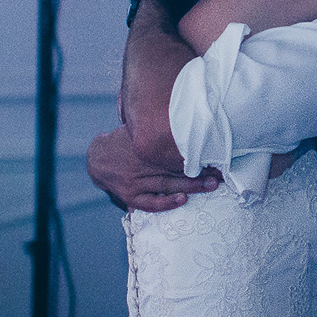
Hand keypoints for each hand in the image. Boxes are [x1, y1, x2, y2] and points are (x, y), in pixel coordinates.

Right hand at [86, 125, 219, 211]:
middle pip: (174, 168)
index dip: (196, 155)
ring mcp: (134, 182)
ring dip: (191, 186)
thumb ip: (154, 127)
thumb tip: (182, 113)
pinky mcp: (129, 196)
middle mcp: (140, 164)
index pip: (174, 151)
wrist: (96, 158)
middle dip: (199, 171)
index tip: (215, 155)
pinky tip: (183, 200)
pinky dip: (167, 203)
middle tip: (220, 173)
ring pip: (167, 185)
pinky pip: (150, 203)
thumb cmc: (122, 141)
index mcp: (143, 146)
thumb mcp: (137, 128)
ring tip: (210, 186)